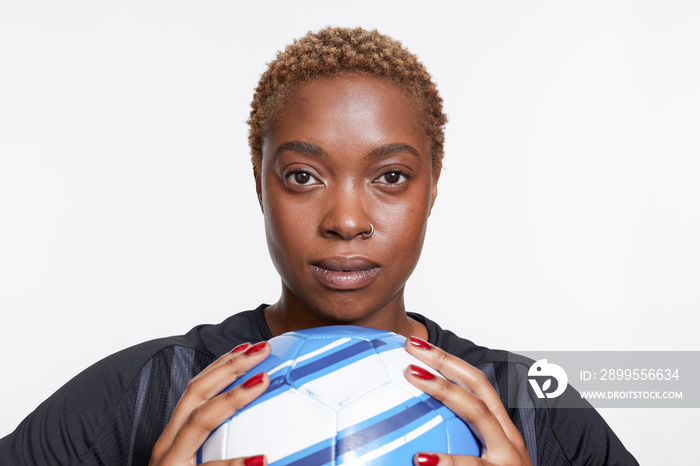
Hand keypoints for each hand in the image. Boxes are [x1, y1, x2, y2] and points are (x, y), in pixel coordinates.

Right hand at [149, 342, 271, 465]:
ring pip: (200, 420)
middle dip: (230, 367)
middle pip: (197, 392)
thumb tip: (263, 444)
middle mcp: (168, 444)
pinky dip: (235, 464)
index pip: (196, 390)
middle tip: (262, 350)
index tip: (248, 347)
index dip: (221, 366)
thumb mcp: (192, 464)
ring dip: (233, 397)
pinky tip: (260, 458)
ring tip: (262, 382)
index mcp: (174, 437)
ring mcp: (171, 462)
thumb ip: (217, 449)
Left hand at [404, 337, 531, 465]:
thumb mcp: (484, 460)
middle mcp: (509, 441)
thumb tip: (412, 433)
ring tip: (414, 379)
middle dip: (445, 364)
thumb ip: (462, 438)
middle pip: (478, 389)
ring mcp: (506, 462)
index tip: (416, 345)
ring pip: (479, 415)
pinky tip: (421, 458)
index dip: (449, 361)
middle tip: (411, 352)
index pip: (478, 385)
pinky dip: (447, 461)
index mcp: (503, 431)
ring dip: (445, 391)